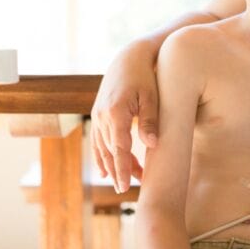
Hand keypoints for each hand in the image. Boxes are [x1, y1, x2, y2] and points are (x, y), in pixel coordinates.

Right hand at [91, 41, 159, 192]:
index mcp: (116, 113)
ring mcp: (97, 115)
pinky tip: (107, 169)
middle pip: (110, 151)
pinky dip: (102, 155)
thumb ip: (150, 121)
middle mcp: (102, 116)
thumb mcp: (152, 97)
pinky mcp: (97, 114)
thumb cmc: (146, 77)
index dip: (122, 169)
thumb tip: (152, 145)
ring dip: (112, 165)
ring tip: (124, 181)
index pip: (119, 148)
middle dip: (118, 171)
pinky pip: (98, 140)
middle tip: (127, 190)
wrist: (128, 58)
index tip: (125, 186)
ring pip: (102, 148)